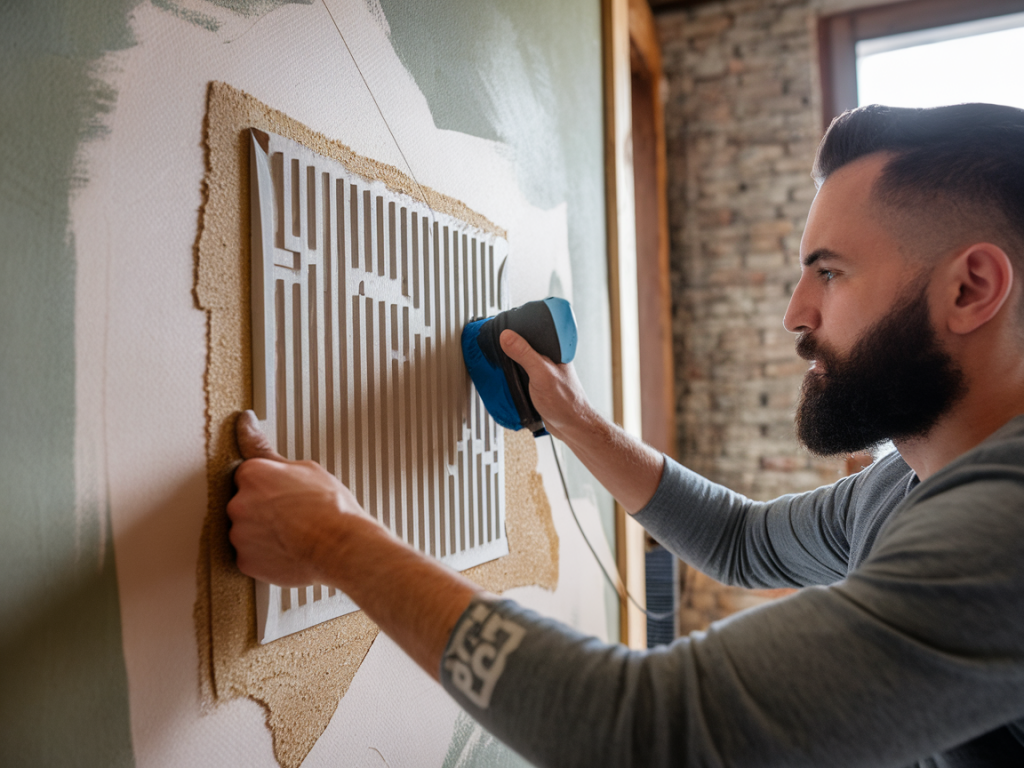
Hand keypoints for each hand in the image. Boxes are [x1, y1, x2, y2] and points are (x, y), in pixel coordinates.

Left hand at [227, 410, 371, 586]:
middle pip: (244, 503)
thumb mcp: (305, 467)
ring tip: (292, 533)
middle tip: (292, 513)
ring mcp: (240, 534)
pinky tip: (287, 548)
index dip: (267, 484)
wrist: (341, 545)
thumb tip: (246, 425)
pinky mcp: (245, 561)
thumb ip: (266, 450)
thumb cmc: (330, 508)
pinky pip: (250, 555)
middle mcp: (239, 503)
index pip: (247, 475)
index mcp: (252, 475)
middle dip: (263, 508)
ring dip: (263, 531)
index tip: (269, 486)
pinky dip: (265, 554)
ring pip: (246, 530)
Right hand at [499, 329, 594, 440]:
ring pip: (520, 359)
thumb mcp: (541, 375)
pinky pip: (520, 374)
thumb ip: (525, 354)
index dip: (518, 325)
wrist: (570, 427)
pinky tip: (506, 378)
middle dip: (510, 344)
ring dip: (510, 362)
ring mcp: (542, 370)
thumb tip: (507, 336)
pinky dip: (511, 375)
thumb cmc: (566, 402)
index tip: (501, 325)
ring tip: (499, 361)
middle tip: (496, 345)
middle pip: (524, 343)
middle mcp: (549, 357)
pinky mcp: (536, 383)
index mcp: (555, 348)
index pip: (534, 328)